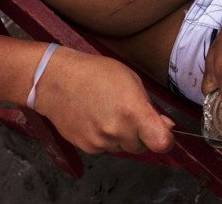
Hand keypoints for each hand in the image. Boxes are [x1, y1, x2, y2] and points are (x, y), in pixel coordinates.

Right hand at [33, 47, 173, 153]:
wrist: (55, 80)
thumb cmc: (94, 73)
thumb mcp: (130, 80)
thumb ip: (149, 106)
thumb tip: (166, 126)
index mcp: (132, 111)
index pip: (161, 142)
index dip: (167, 139)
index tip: (163, 131)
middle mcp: (117, 130)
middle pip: (142, 146)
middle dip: (141, 134)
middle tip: (128, 113)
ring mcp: (100, 141)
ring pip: (123, 148)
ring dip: (122, 136)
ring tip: (108, 112)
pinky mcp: (87, 147)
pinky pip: (106, 148)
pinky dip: (105, 138)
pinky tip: (96, 118)